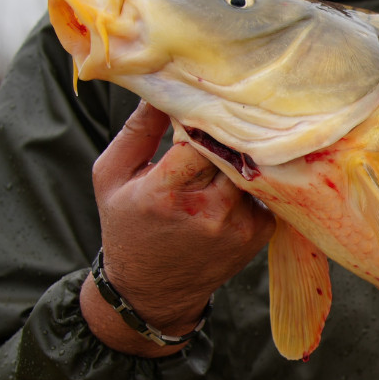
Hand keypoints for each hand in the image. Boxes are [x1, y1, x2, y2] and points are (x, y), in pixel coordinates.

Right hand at [80, 101, 274, 355]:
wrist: (153, 290)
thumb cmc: (126, 226)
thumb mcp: (112, 175)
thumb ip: (136, 131)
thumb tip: (160, 89)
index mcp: (163, 193)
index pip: (198, 138)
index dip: (200, 120)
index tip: (197, 109)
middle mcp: (207, 211)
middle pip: (231, 151)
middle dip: (226, 133)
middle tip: (224, 115)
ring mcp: (238, 224)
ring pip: (252, 168)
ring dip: (243, 154)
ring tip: (232, 144)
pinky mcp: (260, 232)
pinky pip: (266, 189)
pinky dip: (254, 179)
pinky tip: (238, 177)